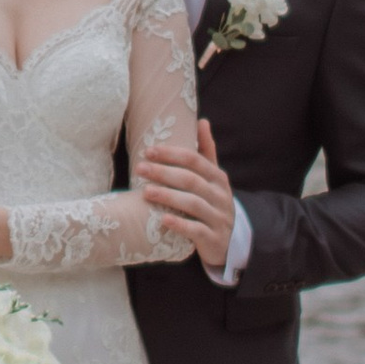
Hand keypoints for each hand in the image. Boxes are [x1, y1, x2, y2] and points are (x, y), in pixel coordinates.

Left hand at [136, 120, 236, 273]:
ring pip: (193, 204)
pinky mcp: (214, 239)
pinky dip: (180, 225)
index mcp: (218, 178)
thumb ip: (207, 151)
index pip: (195, 160)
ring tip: (145, 192)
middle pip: (191, 180)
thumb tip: (202, 121)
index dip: (171, 154)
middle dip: (163, 173)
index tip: (147, 151)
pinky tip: (162, 219)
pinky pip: (197, 231)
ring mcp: (219, 218)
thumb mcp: (212, 178)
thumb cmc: (211, 204)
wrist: (225, 242)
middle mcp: (221, 196)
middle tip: (139, 168)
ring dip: (168, 196)